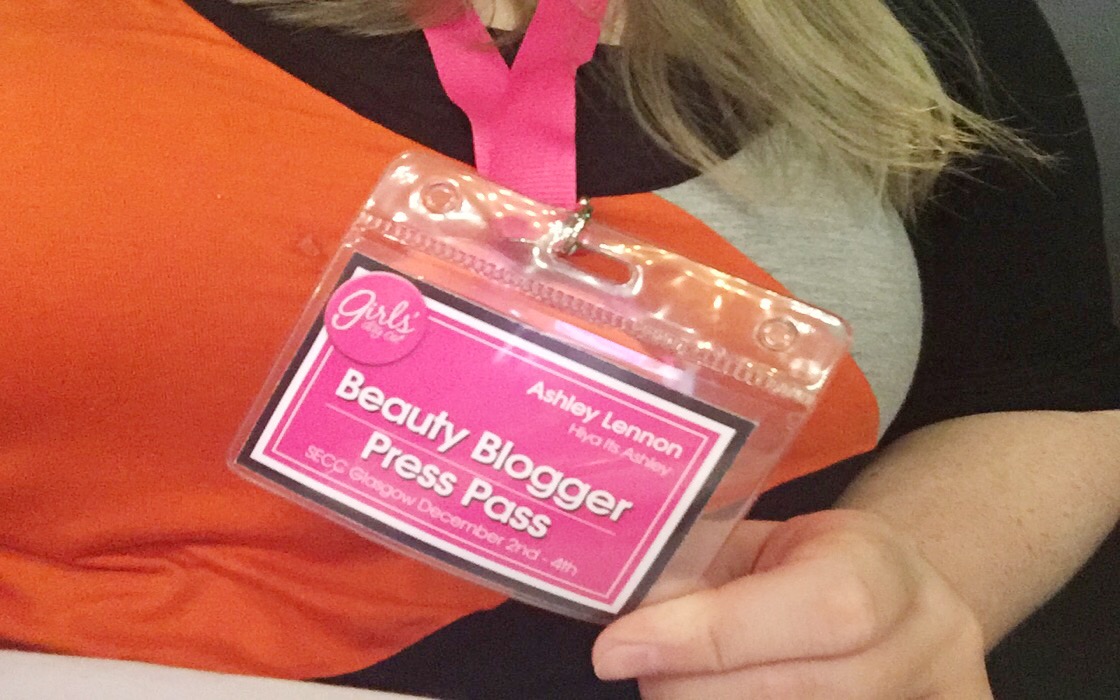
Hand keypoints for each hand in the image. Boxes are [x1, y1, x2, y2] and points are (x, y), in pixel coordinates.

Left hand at [592, 510, 991, 698]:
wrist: (898, 598)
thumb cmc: (815, 564)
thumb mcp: (762, 548)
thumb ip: (701, 578)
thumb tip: (625, 620)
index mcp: (886, 566)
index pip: (819, 609)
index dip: (711, 636)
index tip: (617, 649)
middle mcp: (929, 643)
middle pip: (803, 690)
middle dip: (695, 687)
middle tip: (644, 671)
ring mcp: (939, 699)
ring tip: (679, 684)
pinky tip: (716, 697)